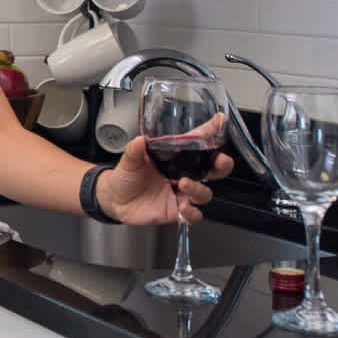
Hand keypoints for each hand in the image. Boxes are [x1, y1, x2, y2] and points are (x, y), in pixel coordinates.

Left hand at [99, 117, 234, 225]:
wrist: (115, 199)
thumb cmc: (126, 175)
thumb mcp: (129, 160)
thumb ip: (134, 150)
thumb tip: (139, 140)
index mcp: (175, 157)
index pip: (197, 143)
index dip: (211, 132)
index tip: (220, 121)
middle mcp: (183, 174)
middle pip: (213, 170)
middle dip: (222, 165)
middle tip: (221, 161)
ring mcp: (182, 193)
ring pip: (204, 193)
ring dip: (198, 189)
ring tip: (184, 185)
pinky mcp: (177, 210)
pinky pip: (194, 215)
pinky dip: (193, 213)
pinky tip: (184, 208)